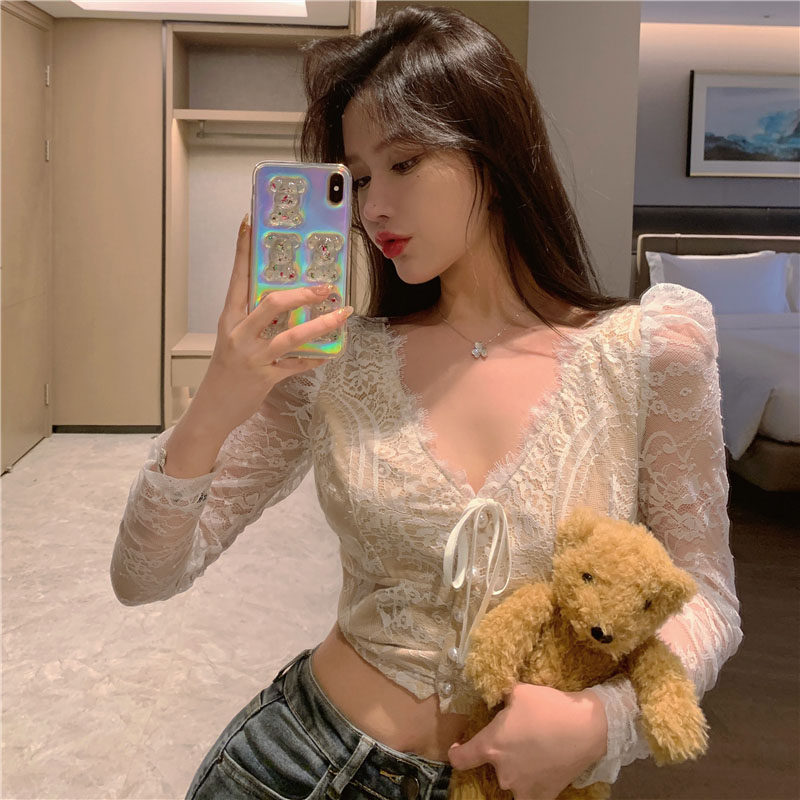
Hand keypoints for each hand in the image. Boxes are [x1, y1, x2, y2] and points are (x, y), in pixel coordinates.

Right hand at [191, 213, 351, 434]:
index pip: (236, 277)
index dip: (242, 250)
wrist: (212, 410)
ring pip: (292, 336)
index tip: (248, 222)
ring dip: (321, 324)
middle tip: (325, 286)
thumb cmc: (225, 371)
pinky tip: (332, 351)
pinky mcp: (266, 377)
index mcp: (229, 319)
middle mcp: (239, 334)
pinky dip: (316, 357)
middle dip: (302, 293)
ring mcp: (253, 357)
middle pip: (272, 304)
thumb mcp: (233, 340)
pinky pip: (298, 364)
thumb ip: (254, 321)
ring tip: (342, 314)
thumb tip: (285, 301)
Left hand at [448, 684, 607, 799]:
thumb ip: (502, 698)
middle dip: (500, 754)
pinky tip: (542, 768)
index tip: (459, 748)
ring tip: (532, 753)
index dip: (456, 753)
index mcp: (491, 746)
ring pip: (511, 780)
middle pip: (492, 766)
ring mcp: (523, 788)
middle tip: (517, 738)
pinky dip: (533, 784)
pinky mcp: (544, 796)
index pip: (460, 760)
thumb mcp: (518, 692)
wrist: (586, 728)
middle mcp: (503, 772)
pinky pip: (531, 793)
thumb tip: (497, 700)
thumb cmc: (548, 707)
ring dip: (516, 770)